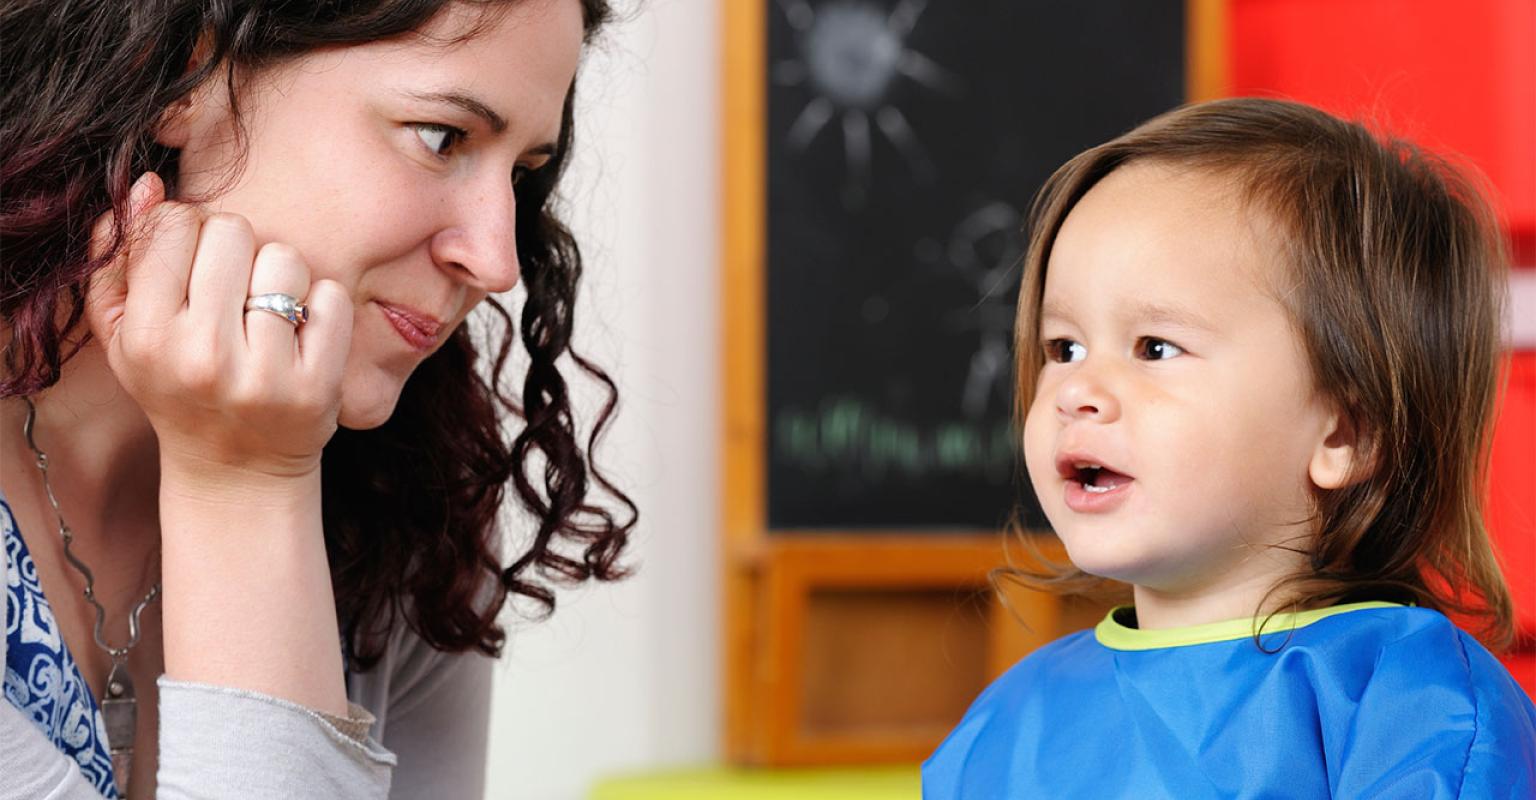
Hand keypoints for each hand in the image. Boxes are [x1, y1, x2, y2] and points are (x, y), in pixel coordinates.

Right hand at [85, 172, 352, 481]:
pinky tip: (301, 335)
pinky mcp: (317, 385)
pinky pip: (331, 297)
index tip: (194, 266)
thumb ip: (120, 258)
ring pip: (285, 258)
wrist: (236, 470)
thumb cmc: (177, 387)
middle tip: (233, 291)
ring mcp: (264, 373)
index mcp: (148, 336)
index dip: (189, 231)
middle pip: (232, 229)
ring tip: (266, 312)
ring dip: (281, 275)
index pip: (175, 224)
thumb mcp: (127, 334)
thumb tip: (146, 186)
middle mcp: (202, 356)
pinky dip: (323, 306)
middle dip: (236, 250)